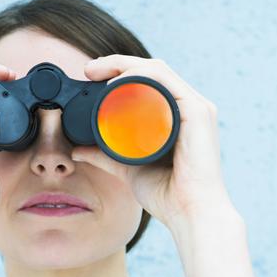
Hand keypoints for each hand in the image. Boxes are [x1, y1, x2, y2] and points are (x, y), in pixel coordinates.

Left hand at [71, 55, 235, 229]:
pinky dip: (142, 76)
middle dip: (117, 63)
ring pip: (157, 71)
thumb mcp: (128, 168)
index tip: (90, 75)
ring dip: (125, 65)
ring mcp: (196, 107)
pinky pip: (167, 82)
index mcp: (177, 113)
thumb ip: (104, 157)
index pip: (148, 79)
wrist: (189, 213)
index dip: (118, 71)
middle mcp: (189, 105)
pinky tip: (121, 81)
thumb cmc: (167, 194)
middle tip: (89, 70)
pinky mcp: (198, 113)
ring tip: (99, 72)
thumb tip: (77, 150)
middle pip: (151, 70)